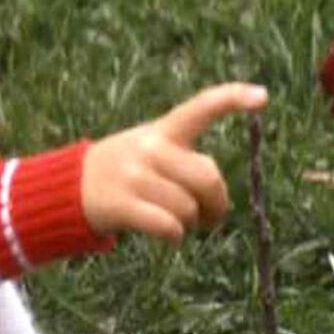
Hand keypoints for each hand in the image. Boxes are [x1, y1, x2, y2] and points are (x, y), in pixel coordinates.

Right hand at [81, 82, 266, 241]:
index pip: (202, 107)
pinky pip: (168, 227)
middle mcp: (151, 148)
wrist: (71, 187)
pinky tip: (170, 236)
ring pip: (188, 208)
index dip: (233, 99)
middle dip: (218, 203)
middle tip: (212, 216)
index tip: (263, 97)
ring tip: (180, 223)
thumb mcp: (152, 149)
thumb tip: (217, 203)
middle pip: (208, 177)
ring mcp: (134, 176)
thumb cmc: (129, 171)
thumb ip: (186, 162)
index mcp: (164, 130)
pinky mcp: (121, 204)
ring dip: (192, 224)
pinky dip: (176, 236)